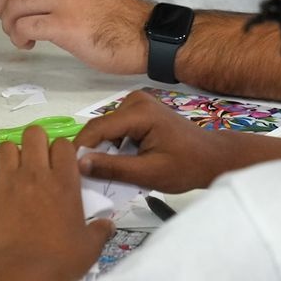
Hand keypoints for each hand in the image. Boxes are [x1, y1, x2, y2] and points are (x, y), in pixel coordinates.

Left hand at [0, 0, 150, 71]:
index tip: (10, 6)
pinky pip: (23, 27)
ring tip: (20, 36)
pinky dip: (18, 37)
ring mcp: (63, 0)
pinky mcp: (63, 25)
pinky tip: (28, 43)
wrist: (145, 35)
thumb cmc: (120, 17)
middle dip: (3, 7)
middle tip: (9, 23)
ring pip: (13, 7)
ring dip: (9, 25)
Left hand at [0, 126, 114, 280]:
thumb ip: (100, 230)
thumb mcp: (90, 246)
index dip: (62, 151)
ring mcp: (6, 185)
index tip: (61, 164)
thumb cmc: (62, 261)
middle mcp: (34, 176)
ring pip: (4, 149)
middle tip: (37, 162)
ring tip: (14, 174)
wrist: (25, 276)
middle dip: (35, 143)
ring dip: (10, 157)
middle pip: (33, 135)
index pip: (63, 144)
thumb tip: (108, 225)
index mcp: (63, 182)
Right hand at [74, 91, 232, 192]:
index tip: (67, 171)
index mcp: (139, 112)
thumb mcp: (149, 173)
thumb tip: (79, 163)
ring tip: (106, 175)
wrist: (213, 158)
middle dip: (93, 152)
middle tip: (87, 180)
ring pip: (106, 131)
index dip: (79, 149)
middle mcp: (135, 101)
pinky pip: (117, 130)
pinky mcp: (139, 111)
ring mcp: (137, 104)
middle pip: (100, 129)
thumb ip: (113, 168)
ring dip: (105, 152)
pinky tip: (122, 164)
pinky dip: (115, 147)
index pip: (97, 128)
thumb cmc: (187, 166)